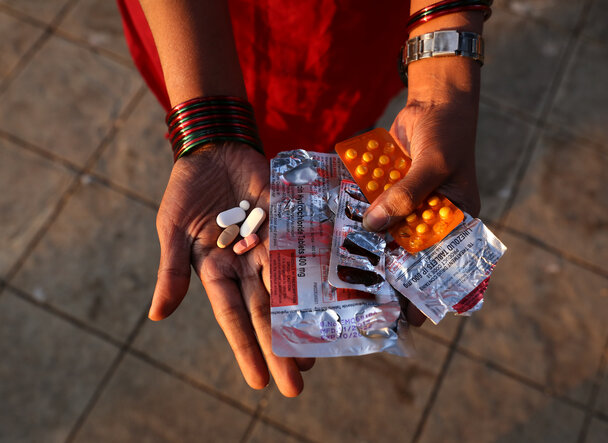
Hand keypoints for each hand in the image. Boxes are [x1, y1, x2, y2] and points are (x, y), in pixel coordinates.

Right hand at [150, 143, 313, 396]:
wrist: (216, 148)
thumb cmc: (186, 189)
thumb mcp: (172, 230)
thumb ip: (172, 271)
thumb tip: (157, 316)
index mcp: (216, 271)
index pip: (233, 317)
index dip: (246, 348)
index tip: (259, 383)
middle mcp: (246, 266)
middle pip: (265, 312)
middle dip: (279, 348)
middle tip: (296, 384)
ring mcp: (270, 247)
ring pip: (289, 290)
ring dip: (302, 321)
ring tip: (319, 353)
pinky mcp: (289, 225)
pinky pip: (304, 252)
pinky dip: (318, 274)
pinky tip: (334, 298)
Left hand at [363, 85, 481, 325]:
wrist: (434, 102)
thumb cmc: (447, 134)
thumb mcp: (433, 165)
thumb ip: (406, 194)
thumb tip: (373, 225)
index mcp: (455, 222)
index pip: (442, 266)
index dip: (426, 292)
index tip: (408, 318)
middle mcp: (431, 220)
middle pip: (410, 257)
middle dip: (391, 278)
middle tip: (368, 304)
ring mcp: (408, 207)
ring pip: (389, 237)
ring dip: (371, 253)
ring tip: (348, 279)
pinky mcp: (389, 192)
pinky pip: (374, 211)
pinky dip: (361, 222)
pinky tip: (339, 237)